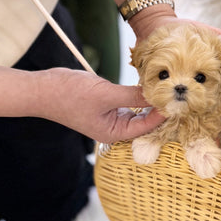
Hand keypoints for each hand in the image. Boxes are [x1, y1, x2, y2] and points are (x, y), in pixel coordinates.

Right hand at [36, 68, 164, 143]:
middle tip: (176, 95)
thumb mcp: (107, 94)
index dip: (162, 114)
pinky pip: (128, 104)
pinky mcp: (106, 106)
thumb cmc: (70, 95)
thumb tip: (157, 95)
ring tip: (166, 90)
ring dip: (148, 102)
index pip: (146, 127)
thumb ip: (133, 96)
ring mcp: (109, 118)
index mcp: (113, 133)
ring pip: (137, 112)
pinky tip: (148, 86)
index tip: (176, 102)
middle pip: (143, 122)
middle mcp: (113, 129)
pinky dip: (137, 96)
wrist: (43, 89)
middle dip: (158, 109)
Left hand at [129, 5, 220, 143]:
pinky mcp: (157, 92)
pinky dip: (160, 122)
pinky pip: (160, 109)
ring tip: (189, 153)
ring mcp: (175, 94)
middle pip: (203, 119)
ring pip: (182, 118)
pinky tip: (159, 138)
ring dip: (185, 135)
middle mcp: (192, 92)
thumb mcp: (208, 34)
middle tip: (213, 157)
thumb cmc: (186, 30)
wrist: (156, 26)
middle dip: (209, 138)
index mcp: (208, 83)